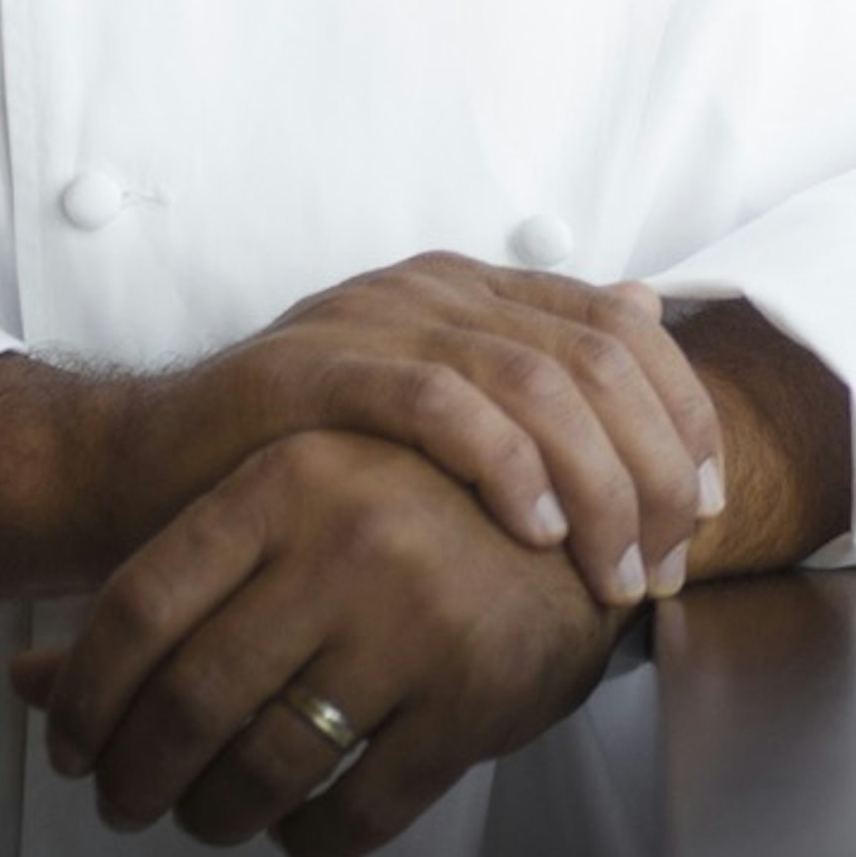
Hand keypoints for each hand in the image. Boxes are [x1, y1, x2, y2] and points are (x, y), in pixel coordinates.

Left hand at [11, 430, 623, 856]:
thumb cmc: (404, 505)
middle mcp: (346, 544)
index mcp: (285, 480)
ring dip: (211, 815)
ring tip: (205, 812)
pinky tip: (296, 823)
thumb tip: (23, 682)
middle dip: (134, 777)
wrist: (578, 508)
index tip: (70, 745)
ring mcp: (415, 626)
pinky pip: (354, 815)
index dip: (82, 700)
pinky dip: (305, 840)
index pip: (137, 609)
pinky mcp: (472, 703)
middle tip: (124, 799)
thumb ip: (157, 589)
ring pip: (263, 769)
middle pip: (186, 703)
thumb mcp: (280, 509)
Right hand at [129, 254, 724, 608]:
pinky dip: (502, 463)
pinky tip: (535, 530)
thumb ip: (537, 373)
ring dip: (595, 481)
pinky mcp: (314, 369)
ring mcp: (374, 320)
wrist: (148, 477)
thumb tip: (650, 307)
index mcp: (471, 291)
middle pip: (593, 353)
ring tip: (614, 569)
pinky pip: (434, 400)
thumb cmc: (305, 470)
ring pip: (532, 378)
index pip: (620, 324)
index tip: (707, 507)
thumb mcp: (437, 423)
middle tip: (667, 560)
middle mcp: (433, 287)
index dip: (681, 412)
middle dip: (653, 464)